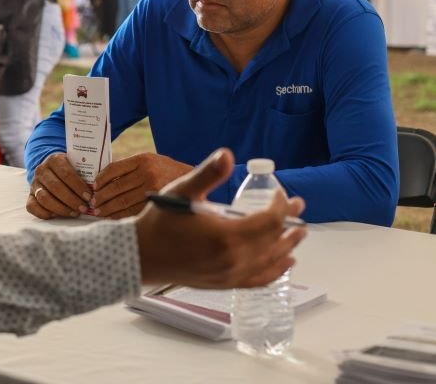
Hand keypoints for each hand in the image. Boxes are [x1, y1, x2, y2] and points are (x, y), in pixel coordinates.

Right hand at [27, 153, 92, 218]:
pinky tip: (58, 215)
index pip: (66, 174)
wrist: (52, 168)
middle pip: (55, 187)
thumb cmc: (70, 169)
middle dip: (72, 200)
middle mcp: (42, 170)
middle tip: (84, 208)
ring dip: (61, 208)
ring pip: (44, 198)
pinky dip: (44, 213)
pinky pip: (32, 207)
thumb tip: (97, 190)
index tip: (89, 197)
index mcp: (55, 160)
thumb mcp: (77, 165)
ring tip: (75, 213)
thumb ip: (86, 173)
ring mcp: (34, 183)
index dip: (78, 187)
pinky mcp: (30, 195)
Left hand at [92, 153, 191, 218]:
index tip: (93, 186)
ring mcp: (153, 190)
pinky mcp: (157, 204)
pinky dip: (120, 216)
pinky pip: (133, 212)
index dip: (101, 179)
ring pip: (123, 202)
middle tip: (92, 204)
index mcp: (143, 159)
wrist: (194, 181)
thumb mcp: (150, 161)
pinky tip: (112, 218)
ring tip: (98, 213)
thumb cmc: (166, 171)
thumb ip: (130, 168)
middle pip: (116, 187)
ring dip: (107, 209)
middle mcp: (148, 173)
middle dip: (101, 197)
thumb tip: (102, 181)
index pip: (114, 168)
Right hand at [136, 148, 306, 288]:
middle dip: (290, 223)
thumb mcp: (182, 192)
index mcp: (227, 236)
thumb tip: (227, 154)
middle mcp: (234, 260)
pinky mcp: (225, 284)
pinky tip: (284, 263)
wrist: (140, 255)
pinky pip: (259, 280)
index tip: (280, 193)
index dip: (281, 206)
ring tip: (299, 234)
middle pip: (275, 242)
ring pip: (271, 262)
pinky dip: (276, 271)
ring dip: (288, 246)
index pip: (269, 221)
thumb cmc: (160, 221)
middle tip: (298, 208)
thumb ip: (208, 174)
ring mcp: (231, 275)